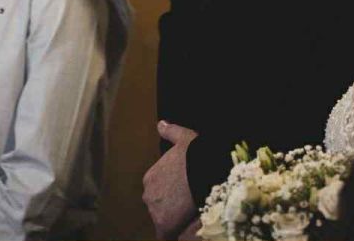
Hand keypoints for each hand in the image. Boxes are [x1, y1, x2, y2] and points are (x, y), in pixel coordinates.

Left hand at [143, 121, 198, 239]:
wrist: (204, 169)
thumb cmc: (195, 153)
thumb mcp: (184, 137)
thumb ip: (170, 132)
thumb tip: (161, 124)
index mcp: (150, 177)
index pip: (157, 189)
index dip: (170, 193)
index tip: (182, 193)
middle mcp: (148, 194)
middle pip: (158, 205)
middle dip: (169, 207)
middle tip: (187, 206)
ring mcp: (155, 210)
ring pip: (162, 219)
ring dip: (172, 219)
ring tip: (188, 217)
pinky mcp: (164, 225)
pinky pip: (166, 234)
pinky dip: (173, 233)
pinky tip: (184, 231)